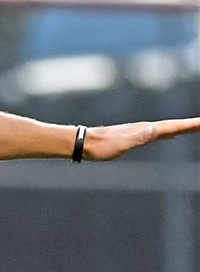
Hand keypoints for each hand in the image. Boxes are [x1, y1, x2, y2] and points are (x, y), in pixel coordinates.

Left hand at [84, 118, 199, 160]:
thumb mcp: (122, 144)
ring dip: (181, 127)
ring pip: (167, 128)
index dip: (189, 125)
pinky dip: (168, 133)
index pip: (172, 127)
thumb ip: (139, 137)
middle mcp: (144, 128)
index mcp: (145, 130)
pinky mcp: (134, 137)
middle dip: (190, 125)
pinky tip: (170, 135)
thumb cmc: (101, 146)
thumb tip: (155, 129)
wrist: (83, 143)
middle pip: (173, 126)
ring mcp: (140, 132)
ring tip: (194, 127)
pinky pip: (158, 134)